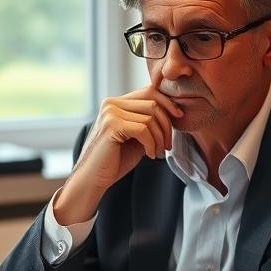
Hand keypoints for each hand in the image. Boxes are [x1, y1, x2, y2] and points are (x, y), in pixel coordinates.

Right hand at [54, 82, 182, 224]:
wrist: (93, 179)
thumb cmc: (114, 161)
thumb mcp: (135, 137)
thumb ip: (148, 123)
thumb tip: (173, 111)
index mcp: (115, 103)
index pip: (149, 91)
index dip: (167, 103)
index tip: (178, 118)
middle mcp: (111, 104)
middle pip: (153, 102)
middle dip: (167, 124)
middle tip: (167, 145)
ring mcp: (110, 113)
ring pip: (150, 117)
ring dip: (160, 138)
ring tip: (158, 152)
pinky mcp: (112, 126)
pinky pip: (144, 129)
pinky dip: (152, 144)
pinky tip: (150, 156)